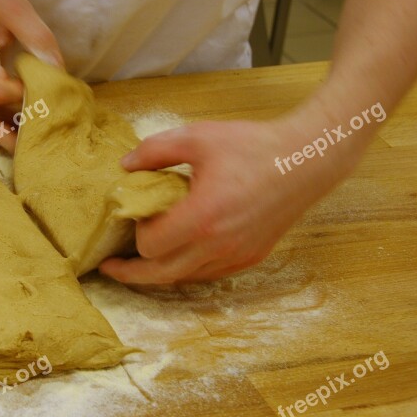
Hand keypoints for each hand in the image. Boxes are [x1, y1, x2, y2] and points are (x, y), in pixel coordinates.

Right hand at [0, 0, 63, 151]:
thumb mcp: (19, 9)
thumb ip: (39, 39)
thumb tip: (58, 72)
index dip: (21, 95)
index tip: (42, 86)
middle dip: (6, 137)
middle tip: (34, 147)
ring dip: (5, 134)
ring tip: (33, 141)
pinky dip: (4, 123)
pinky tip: (26, 125)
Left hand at [98, 117, 360, 284]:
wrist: (307, 160)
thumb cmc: (252, 146)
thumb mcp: (197, 137)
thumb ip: (155, 150)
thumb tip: (124, 166)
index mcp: (202, 217)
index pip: (151, 246)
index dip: (136, 234)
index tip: (134, 215)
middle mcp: (218, 245)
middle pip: (161, 275)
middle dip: (130, 273)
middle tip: (109, 266)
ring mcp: (236, 255)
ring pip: (185, 278)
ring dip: (159, 272)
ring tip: (139, 261)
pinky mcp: (250, 257)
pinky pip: (207, 274)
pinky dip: (186, 268)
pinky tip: (176, 253)